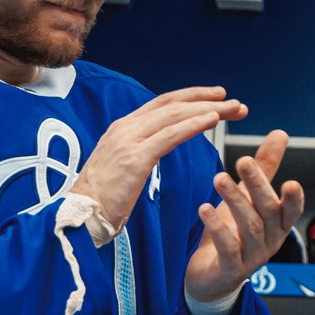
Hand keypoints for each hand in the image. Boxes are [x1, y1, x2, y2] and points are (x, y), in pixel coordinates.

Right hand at [70, 87, 245, 233]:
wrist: (79, 217)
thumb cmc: (102, 200)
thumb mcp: (121, 166)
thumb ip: (138, 151)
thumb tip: (156, 147)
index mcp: (122, 128)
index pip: (162, 104)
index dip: (192, 97)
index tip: (217, 97)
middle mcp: (125, 128)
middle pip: (173, 104)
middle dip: (207, 100)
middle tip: (236, 102)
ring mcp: (128, 140)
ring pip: (175, 115)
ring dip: (209, 109)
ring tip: (234, 109)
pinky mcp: (135, 158)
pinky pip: (170, 136)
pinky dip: (194, 125)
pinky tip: (213, 120)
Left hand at [185, 129, 305, 302]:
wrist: (212, 277)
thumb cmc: (234, 232)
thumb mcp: (250, 198)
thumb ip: (266, 168)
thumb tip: (281, 133)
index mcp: (278, 224)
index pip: (291, 210)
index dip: (293, 199)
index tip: (290, 182)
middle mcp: (270, 241)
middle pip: (267, 212)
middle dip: (257, 186)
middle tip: (242, 161)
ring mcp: (252, 257)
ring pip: (249, 227)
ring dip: (235, 200)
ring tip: (219, 178)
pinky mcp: (230, 269)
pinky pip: (227, 247)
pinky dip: (217, 227)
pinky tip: (205, 209)